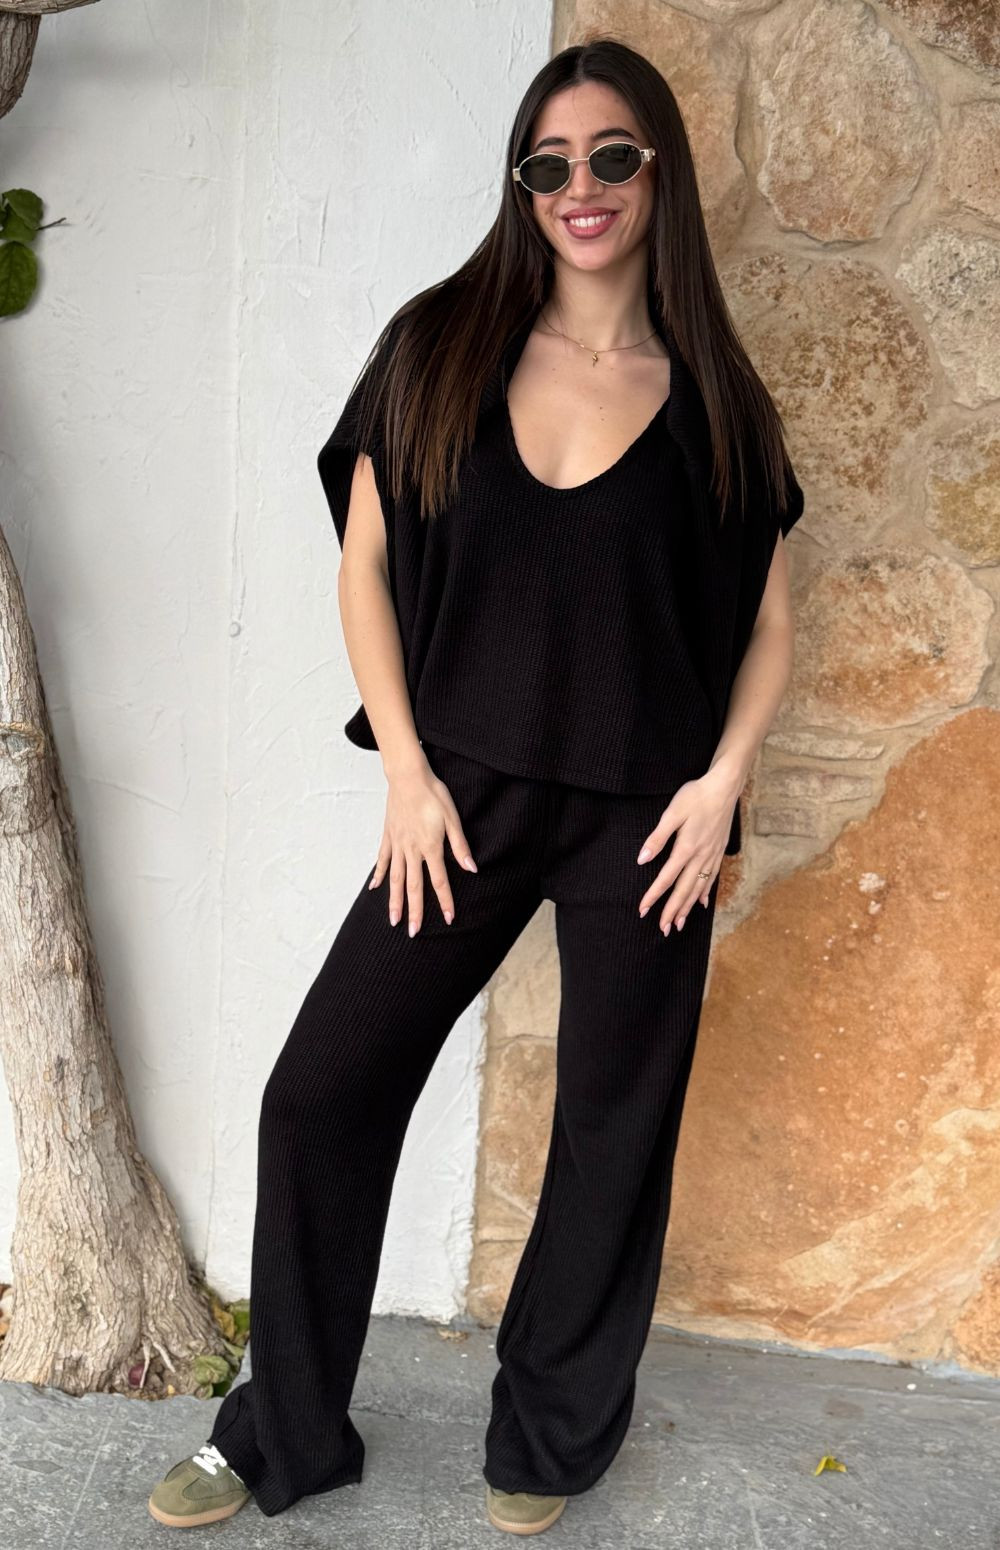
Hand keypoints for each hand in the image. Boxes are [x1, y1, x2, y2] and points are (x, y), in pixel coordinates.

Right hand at [369, 752, 477, 934]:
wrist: (408, 775)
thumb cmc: (433, 793)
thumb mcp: (452, 818)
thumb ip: (459, 845)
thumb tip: (471, 868)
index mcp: (430, 846)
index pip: (439, 880)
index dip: (445, 900)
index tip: (448, 919)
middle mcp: (411, 849)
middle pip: (414, 886)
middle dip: (415, 911)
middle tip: (413, 932)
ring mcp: (397, 844)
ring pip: (396, 878)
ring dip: (395, 901)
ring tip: (394, 921)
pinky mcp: (388, 836)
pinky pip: (383, 860)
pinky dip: (379, 875)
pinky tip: (375, 889)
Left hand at [635, 768, 736, 933]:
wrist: (725, 787)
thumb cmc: (696, 796)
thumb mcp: (673, 812)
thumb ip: (657, 837)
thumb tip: (642, 859)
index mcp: (686, 848)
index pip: (666, 879)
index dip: (653, 896)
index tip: (643, 911)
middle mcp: (701, 857)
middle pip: (684, 890)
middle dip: (672, 911)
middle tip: (663, 930)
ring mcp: (712, 856)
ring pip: (699, 888)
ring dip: (688, 908)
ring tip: (679, 924)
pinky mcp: (719, 852)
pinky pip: (711, 878)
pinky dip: (705, 893)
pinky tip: (702, 903)